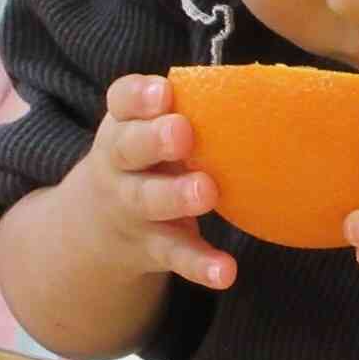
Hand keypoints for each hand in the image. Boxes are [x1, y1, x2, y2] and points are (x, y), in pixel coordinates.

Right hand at [69, 75, 235, 289]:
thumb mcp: (146, 129)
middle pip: (129, 149)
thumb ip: (184, 108)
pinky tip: (226, 271)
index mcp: (122, 125)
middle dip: (154, 140)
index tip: (164, 92)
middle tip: (183, 133)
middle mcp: (119, 165)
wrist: (97, 228)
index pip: (121, 102)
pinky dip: (200, 265)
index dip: (139, 96)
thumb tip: (261, 87)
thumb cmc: (147, 159)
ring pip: (148, 201)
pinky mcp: (153, 247)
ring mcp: (133, 208)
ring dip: (175, 196)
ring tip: (206, 192)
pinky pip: (176, 255)